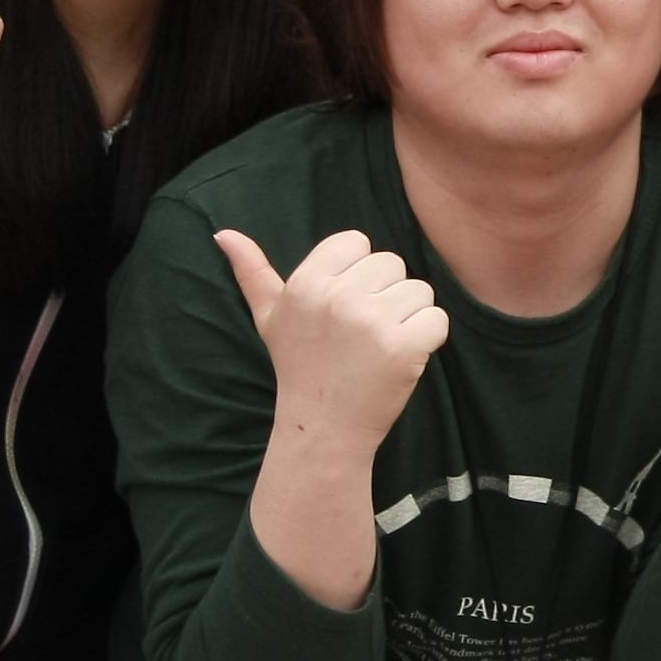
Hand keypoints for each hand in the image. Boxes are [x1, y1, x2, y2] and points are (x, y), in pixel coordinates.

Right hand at [213, 228, 447, 452]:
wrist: (322, 428)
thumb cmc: (299, 366)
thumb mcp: (269, 318)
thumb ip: (252, 271)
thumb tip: (224, 233)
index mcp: (305, 283)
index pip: (356, 242)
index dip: (358, 273)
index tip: (343, 307)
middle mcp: (336, 298)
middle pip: (391, 263)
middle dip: (384, 294)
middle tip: (361, 334)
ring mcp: (370, 322)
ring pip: (419, 290)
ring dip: (408, 317)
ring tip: (378, 347)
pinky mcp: (402, 347)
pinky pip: (437, 319)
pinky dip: (428, 339)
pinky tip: (401, 359)